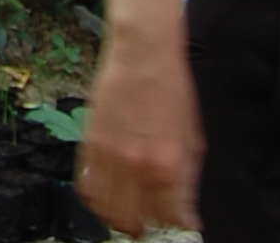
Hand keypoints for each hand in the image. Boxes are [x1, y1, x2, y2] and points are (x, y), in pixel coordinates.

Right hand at [77, 33, 202, 235]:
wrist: (142, 54)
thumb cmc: (173, 91)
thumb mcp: (192, 138)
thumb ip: (187, 179)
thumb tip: (185, 212)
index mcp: (169, 165)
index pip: (170, 218)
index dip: (176, 226)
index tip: (179, 226)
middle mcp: (137, 166)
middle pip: (134, 219)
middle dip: (144, 228)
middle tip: (149, 226)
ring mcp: (109, 156)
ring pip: (106, 209)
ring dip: (117, 219)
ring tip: (126, 218)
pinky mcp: (89, 144)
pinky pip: (86, 187)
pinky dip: (95, 201)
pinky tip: (105, 200)